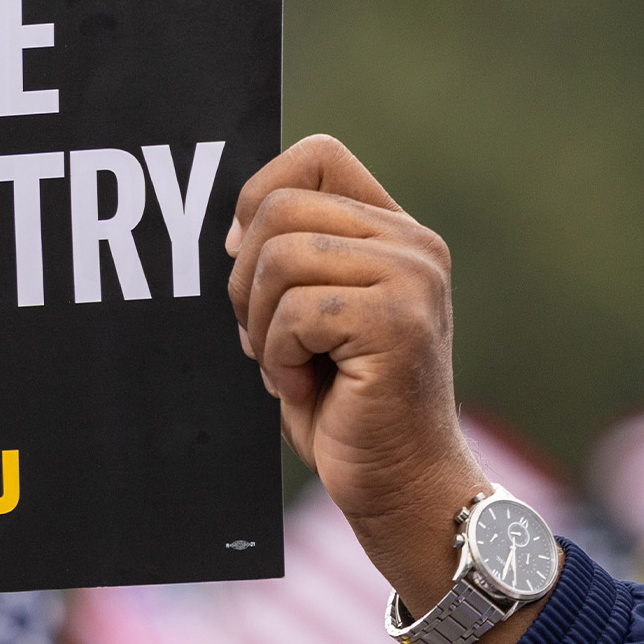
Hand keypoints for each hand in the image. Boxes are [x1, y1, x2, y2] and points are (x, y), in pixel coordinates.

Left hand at [226, 135, 528, 643]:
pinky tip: (305, 387)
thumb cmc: (346, 407)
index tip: (250, 263)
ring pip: (279, 257)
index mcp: (394, 232)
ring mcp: (412, 278)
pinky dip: (278, 357)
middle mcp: (413, 244)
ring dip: (261, 325)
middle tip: (263, 338)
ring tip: (289, 365)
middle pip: (279, 207)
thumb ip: (286, 259)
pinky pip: (296, 311)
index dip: (260, 198)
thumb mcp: (310, 317)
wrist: (401, 486)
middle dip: (245, 279)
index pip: (316, 156)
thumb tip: (230, 227)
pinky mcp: (398, 321)